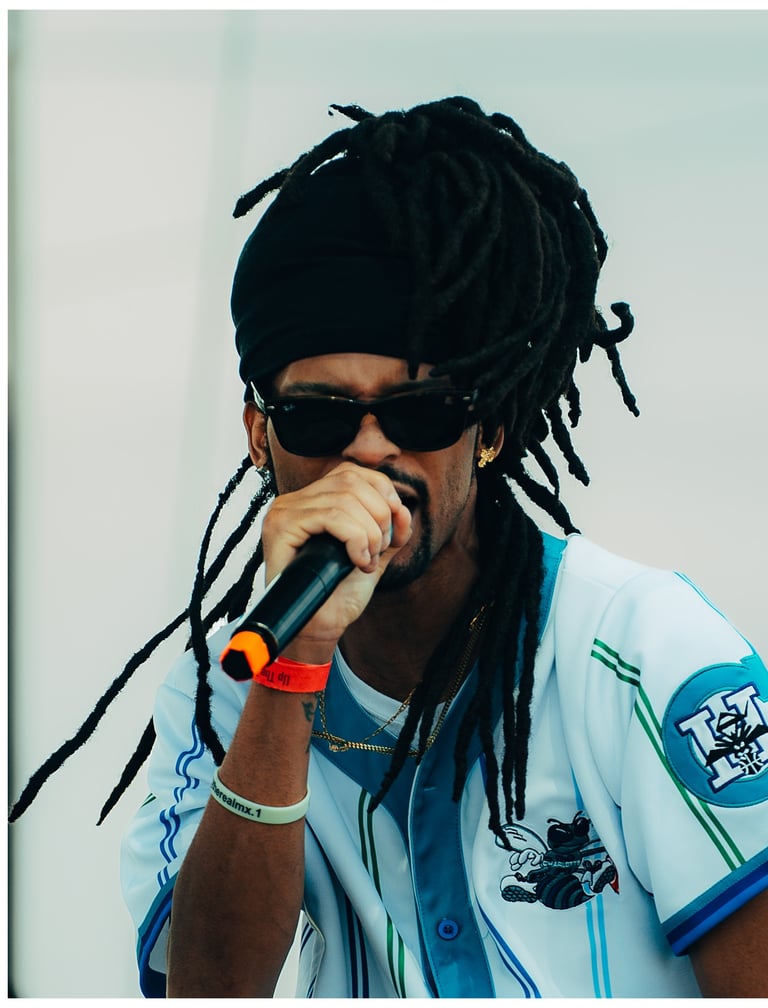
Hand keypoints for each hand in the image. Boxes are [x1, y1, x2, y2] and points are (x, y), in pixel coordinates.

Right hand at [260, 463, 411, 661]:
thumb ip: (390, 529)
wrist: (319, 627)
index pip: (351, 472)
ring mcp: (284, 511)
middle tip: (380, 550)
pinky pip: (331, 517)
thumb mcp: (374, 552)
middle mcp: (295, 500)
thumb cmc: (340, 592)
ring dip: (369, 532)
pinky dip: (355, 539)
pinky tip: (358, 562)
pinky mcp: (280, 527)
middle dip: (379, 514)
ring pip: (344, 500)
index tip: (395, 525)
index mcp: (313, 501)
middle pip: (351, 481)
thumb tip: (404, 508)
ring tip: (368, 560)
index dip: (382, 491)